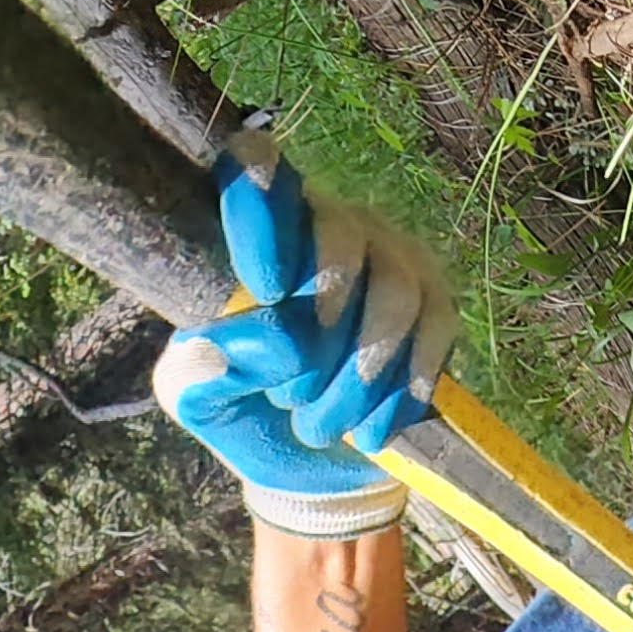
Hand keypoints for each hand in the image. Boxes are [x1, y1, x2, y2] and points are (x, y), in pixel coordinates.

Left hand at [150, 133, 456, 536]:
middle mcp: (326, 223)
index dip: (263, 211)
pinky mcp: (436, 304)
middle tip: (286, 398)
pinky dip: (399, 390)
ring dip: (357, 377)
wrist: (308, 467)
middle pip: (339, 236)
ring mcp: (389, 257)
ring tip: (319, 426)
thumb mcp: (197, 396)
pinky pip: (435, 330)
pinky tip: (368, 431)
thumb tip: (264, 341)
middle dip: (316, 334)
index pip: (255, 164)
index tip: (265, 289)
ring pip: (394, 292)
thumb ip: (201, 367)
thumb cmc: (245, 410)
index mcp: (253, 228)